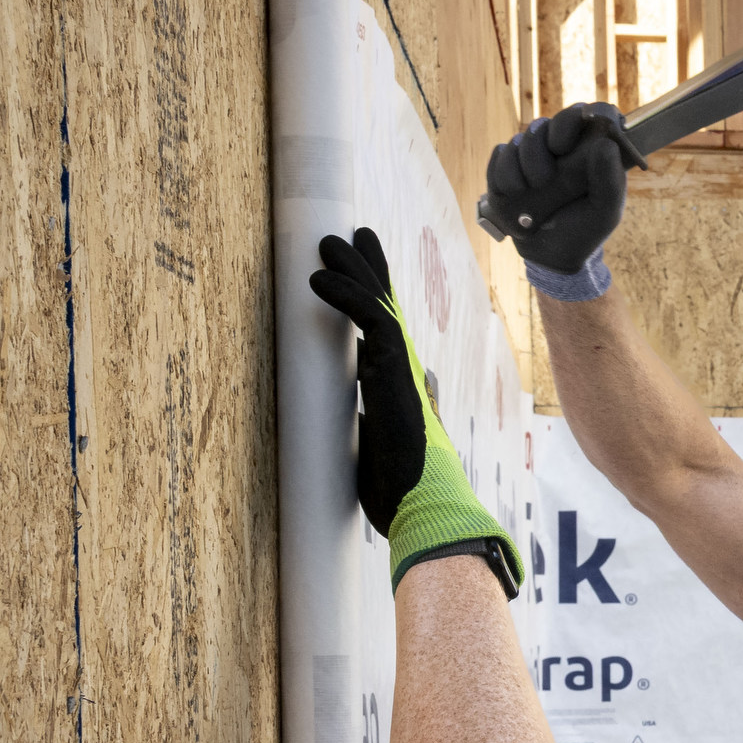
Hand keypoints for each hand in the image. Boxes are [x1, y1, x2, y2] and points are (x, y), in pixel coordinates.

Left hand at [309, 230, 519, 594]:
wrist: (422, 508)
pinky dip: (344, 295)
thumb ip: (376, 425)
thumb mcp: (381, 450)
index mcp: (401, 387)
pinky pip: (370, 319)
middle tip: (351, 235)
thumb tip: (371, 415)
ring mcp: (402, 368)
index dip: (375, 297)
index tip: (362, 273)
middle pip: (386, 305)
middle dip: (369, 268)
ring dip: (354, 269)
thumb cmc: (403, 491)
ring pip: (378, 303)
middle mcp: (406, 371)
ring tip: (330, 242)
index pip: (387, 331)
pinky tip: (320, 278)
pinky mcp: (392, 372)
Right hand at [477, 101, 643, 285]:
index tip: (562, 146)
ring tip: (531, 195)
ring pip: (519, 141)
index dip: (570, 120)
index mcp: (587, 150)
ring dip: (521, 169)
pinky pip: (499, 156)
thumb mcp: (605, 212)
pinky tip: (514, 196)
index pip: (582, 114)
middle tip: (544, 180)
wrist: (551, 256)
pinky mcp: (507, 167)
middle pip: (544, 124)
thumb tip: (606, 144)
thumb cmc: (584, 230)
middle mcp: (559, 147)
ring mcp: (532, 155)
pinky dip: (503, 176)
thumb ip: (610, 180)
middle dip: (538, 151)